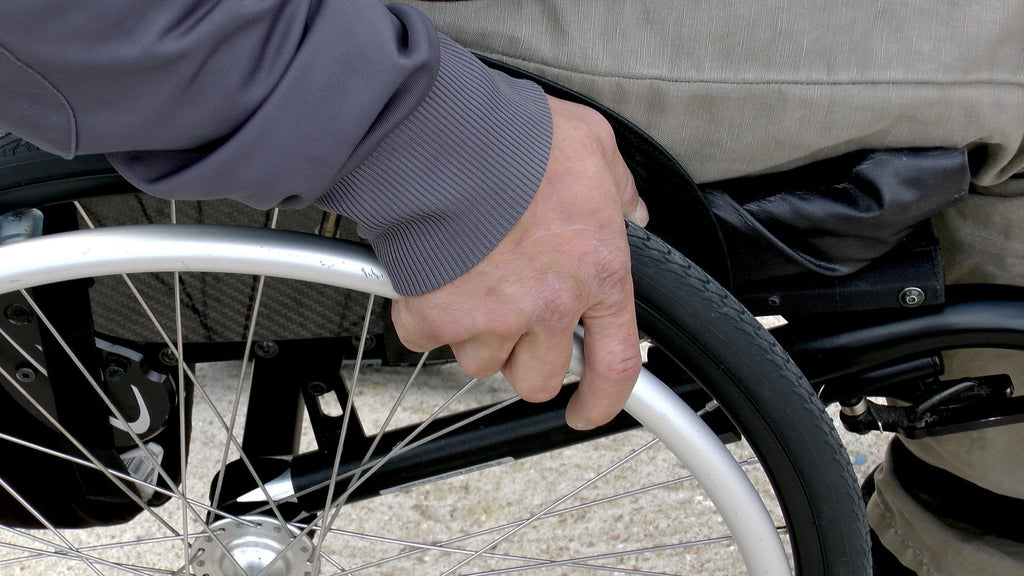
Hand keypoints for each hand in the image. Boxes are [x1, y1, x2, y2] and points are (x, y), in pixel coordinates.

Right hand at [392, 95, 647, 429]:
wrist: (445, 138)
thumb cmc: (518, 139)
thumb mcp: (593, 146)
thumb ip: (618, 187)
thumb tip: (630, 210)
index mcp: (597, 273)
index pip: (615, 363)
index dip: (602, 400)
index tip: (585, 411)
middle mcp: (549, 307)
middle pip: (537, 378)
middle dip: (522, 358)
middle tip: (508, 319)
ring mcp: (493, 318)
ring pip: (481, 362)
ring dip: (473, 333)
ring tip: (466, 280)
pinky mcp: (438, 316)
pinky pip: (427, 339)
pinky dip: (423, 315)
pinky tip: (428, 276)